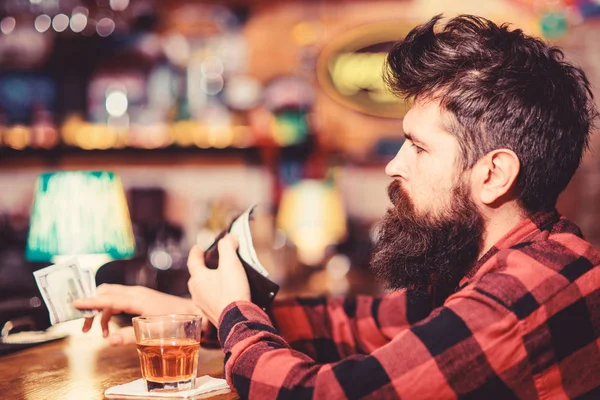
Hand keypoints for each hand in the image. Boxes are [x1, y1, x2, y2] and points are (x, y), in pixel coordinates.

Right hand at [73, 284, 200, 345]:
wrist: (193, 313)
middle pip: (106, 293)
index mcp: (137, 299)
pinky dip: (111, 313)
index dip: (90, 302)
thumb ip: (130, 337)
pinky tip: (113, 330)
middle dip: (92, 306)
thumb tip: (110, 341)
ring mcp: (139, 294)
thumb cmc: (176, 323)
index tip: (74, 303)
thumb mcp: (154, 333)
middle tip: (84, 325)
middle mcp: (136, 293)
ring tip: (101, 334)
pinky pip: (120, 301)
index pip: (108, 299)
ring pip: (112, 297)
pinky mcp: (142, 298)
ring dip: (102, 313)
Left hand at [187, 234, 250, 324]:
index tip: (198, 247)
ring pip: (203, 290)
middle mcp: (196, 292)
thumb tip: (229, 238)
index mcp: (198, 278)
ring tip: (220, 279)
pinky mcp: (212, 315)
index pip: (193, 261)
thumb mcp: (230, 263)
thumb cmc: (231, 290)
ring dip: (209, 283)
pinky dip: (216, 295)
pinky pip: (211, 301)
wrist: (237, 320)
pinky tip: (225, 295)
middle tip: (210, 263)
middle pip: (196, 276)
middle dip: (202, 269)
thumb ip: (228, 246)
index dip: (196, 252)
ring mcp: (203, 305)